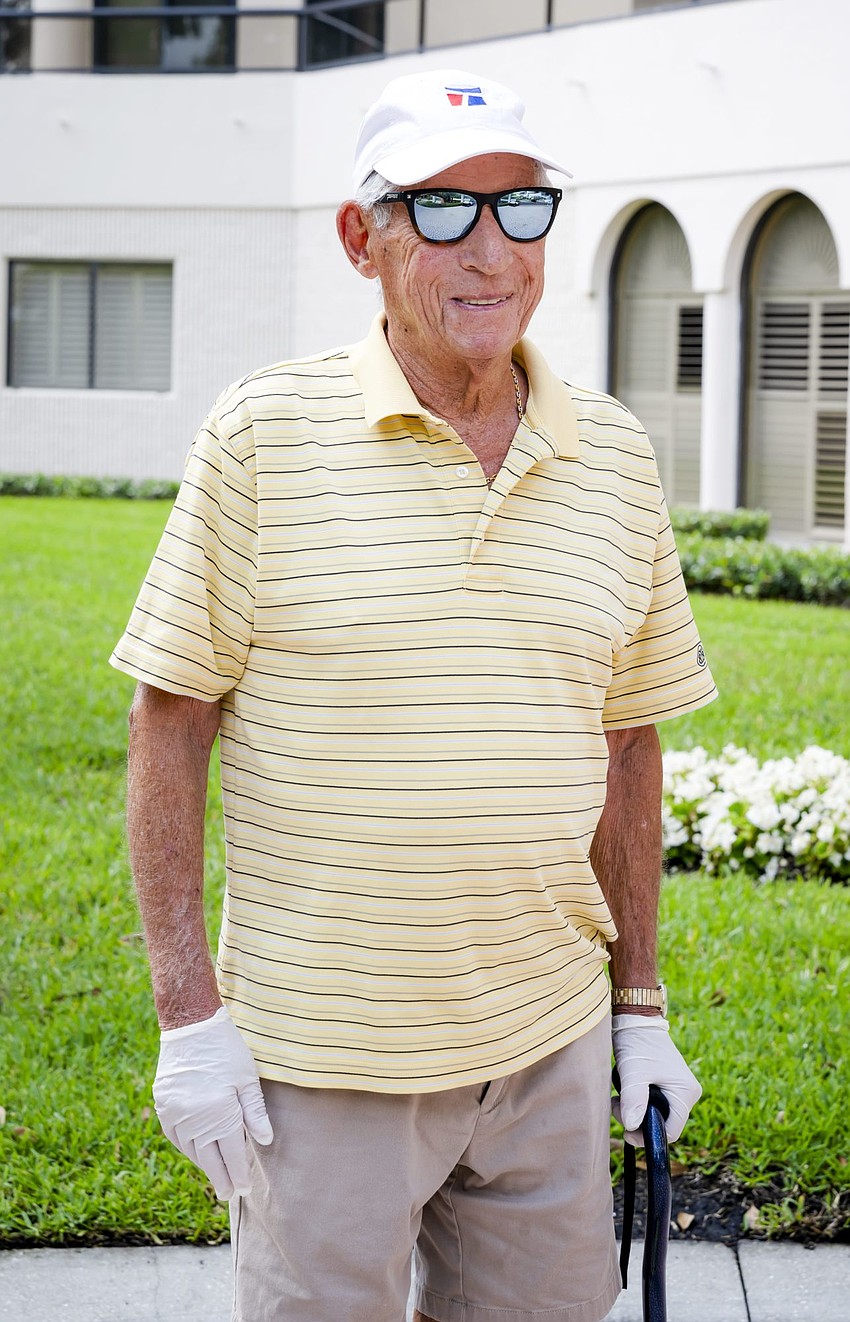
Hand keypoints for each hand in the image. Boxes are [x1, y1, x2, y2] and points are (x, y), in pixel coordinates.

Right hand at [153, 1007, 273, 1198]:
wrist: (191, 1026)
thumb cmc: (226, 1050)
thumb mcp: (247, 1079)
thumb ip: (255, 1113)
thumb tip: (265, 1141)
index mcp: (219, 1113)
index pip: (231, 1154)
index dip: (238, 1174)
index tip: (243, 1190)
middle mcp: (194, 1119)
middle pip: (209, 1158)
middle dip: (220, 1177)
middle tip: (228, 1194)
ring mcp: (175, 1113)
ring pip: (190, 1149)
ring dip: (203, 1163)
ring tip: (215, 1173)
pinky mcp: (164, 1104)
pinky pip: (175, 1135)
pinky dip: (187, 1146)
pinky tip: (196, 1150)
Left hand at [611, 1014, 701, 1145]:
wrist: (635, 1019)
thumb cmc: (638, 1043)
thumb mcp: (633, 1072)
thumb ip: (633, 1099)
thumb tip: (632, 1126)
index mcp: (686, 1092)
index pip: (672, 1131)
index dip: (649, 1136)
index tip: (626, 1132)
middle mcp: (687, 1093)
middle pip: (663, 1123)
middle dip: (638, 1121)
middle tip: (617, 1106)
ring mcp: (677, 1088)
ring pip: (656, 1114)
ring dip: (635, 1111)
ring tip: (617, 1097)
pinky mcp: (667, 1084)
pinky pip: (653, 1103)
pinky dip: (637, 1102)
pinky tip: (625, 1091)